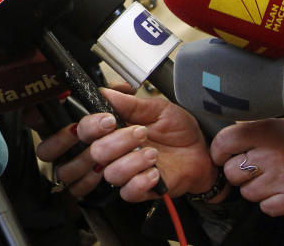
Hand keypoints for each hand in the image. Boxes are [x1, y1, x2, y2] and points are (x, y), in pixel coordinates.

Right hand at [37, 88, 214, 201]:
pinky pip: (127, 192)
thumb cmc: (178, 129)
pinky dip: (141, 181)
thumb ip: (130, 101)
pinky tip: (154, 171)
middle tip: (138, 132)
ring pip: (109, 173)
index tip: (108, 120)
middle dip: (113, 143)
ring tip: (152, 152)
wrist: (203, 151)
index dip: (88, 128)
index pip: (80, 132)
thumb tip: (105, 91)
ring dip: (131, 160)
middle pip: (90, 155)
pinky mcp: (139, 189)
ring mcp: (124, 172)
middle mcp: (112, 152)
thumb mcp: (156, 107)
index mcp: (109, 130)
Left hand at [211, 118, 283, 215]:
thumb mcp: (278, 125)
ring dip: (255, 188)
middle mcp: (274, 155)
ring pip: (247, 192)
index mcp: (268, 132)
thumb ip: (250, 130)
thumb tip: (221, 138)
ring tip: (271, 178)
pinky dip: (270, 203)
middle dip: (238, 172)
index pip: (225, 141)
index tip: (222, 154)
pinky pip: (265, 207)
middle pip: (231, 172)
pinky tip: (280, 190)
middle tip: (254, 167)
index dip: (218, 150)